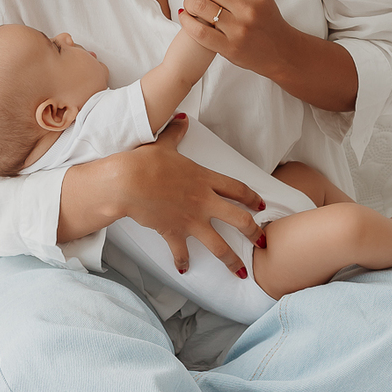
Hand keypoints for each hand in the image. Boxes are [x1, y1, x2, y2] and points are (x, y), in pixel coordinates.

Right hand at [110, 116, 265, 274]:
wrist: (128, 183)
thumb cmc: (146, 163)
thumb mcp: (164, 144)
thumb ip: (176, 133)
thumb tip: (181, 119)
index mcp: (205, 180)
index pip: (237, 189)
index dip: (252, 198)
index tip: (261, 206)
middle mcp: (204, 201)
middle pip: (239, 219)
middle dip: (254, 232)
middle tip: (263, 242)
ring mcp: (191, 220)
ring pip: (219, 245)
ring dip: (232, 260)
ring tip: (242, 272)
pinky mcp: (174, 233)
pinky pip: (182, 252)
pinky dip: (183, 262)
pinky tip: (184, 270)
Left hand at [180, 0, 287, 76]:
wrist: (282, 52)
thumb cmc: (268, 18)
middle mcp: (249, 9)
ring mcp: (239, 30)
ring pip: (200, 6)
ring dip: (190, 1)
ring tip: (192, 2)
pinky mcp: (229, 48)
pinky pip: (198, 31)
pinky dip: (187, 21)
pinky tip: (187, 16)